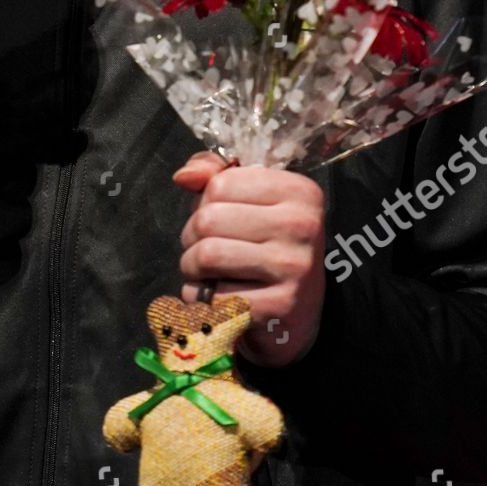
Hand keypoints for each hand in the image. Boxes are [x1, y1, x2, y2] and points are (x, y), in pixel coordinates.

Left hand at [172, 152, 325, 367]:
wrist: (298, 311)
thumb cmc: (265, 244)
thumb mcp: (249, 199)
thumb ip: (214, 173)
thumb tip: (183, 177)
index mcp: (299, 191)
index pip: (221, 183)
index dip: (206, 202)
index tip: (219, 219)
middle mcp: (303, 225)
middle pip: (209, 219)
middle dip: (192, 237)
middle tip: (204, 248)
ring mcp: (294, 267)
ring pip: (208, 255)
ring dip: (192, 267)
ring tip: (205, 271)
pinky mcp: (280, 306)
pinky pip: (214, 296)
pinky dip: (202, 298)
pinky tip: (217, 296)